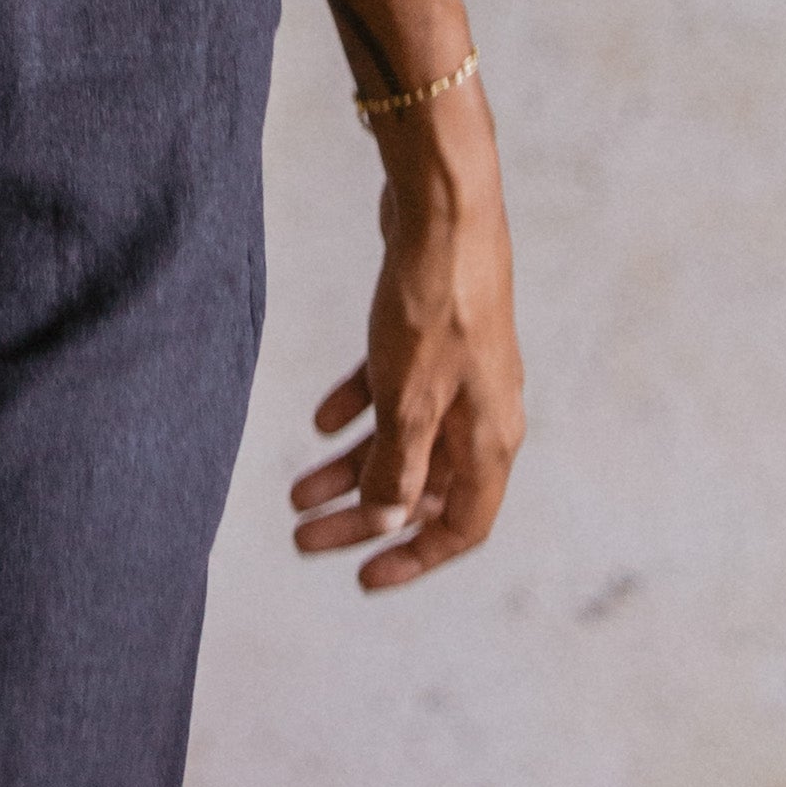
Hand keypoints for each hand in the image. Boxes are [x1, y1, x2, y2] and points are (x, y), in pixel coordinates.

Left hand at [290, 82, 524, 592]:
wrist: (443, 209)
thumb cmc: (433, 307)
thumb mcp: (407, 404)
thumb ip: (397, 469)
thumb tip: (384, 520)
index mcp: (491, 438)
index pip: (461, 526)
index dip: (413, 558)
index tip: (361, 577)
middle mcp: (481, 411)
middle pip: (421, 486)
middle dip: (362, 516)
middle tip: (303, 535)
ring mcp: (457, 371)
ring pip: (401, 439)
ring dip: (350, 467)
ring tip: (294, 490)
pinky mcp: (430, 334)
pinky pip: (392, 390)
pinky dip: (357, 409)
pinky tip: (318, 418)